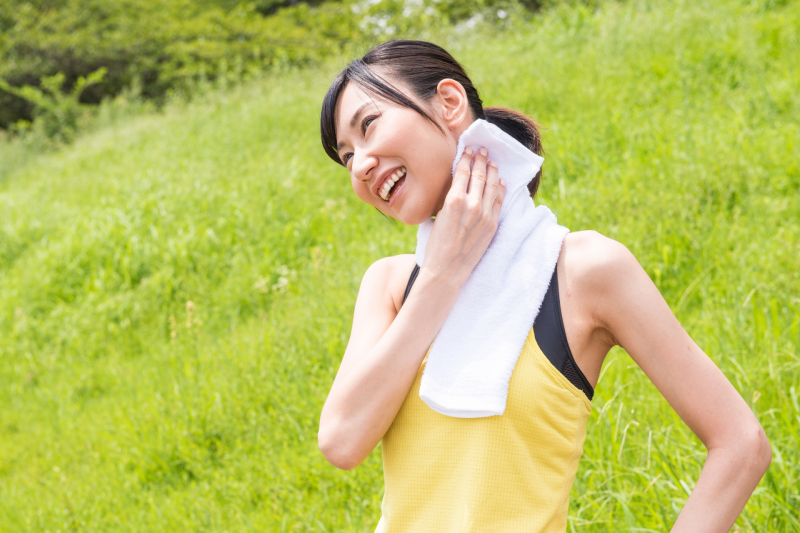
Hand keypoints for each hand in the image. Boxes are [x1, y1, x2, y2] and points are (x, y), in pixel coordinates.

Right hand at [421, 146, 505, 285]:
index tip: (469, 149)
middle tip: (483, 150)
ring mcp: (485, 215)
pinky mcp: (493, 225)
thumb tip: (458, 185)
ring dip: (493, 170)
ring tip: (492, 161)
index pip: (463, 171)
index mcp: (454, 200)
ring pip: (492, 185)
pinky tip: (500, 181)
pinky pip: (499, 201)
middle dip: (481, 159)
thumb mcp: (438, 216)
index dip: (467, 158)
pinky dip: (500, 188)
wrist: (447, 270)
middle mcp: (472, 205)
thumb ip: (450, 199)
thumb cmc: (436, 245)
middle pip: (479, 175)